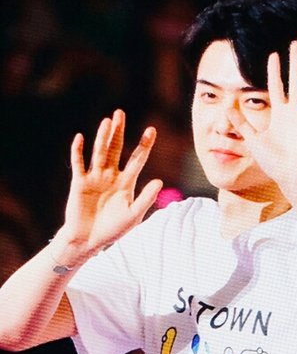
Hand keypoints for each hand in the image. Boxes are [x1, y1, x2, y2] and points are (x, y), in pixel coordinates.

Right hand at [59, 109, 162, 257]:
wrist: (89, 240)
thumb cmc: (113, 230)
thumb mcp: (133, 215)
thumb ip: (146, 198)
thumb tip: (160, 181)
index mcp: (126, 182)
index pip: (137, 159)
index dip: (144, 145)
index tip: (151, 130)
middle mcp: (111, 176)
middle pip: (116, 149)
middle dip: (118, 132)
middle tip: (120, 113)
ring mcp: (95, 178)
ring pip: (99, 153)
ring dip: (102, 137)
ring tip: (107, 121)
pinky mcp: (79, 183)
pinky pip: (78, 164)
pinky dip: (78, 151)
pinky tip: (80, 138)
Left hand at [229, 41, 296, 197]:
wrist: (289, 177)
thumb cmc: (273, 162)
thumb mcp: (253, 139)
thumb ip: (242, 123)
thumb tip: (226, 108)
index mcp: (279, 114)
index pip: (276, 86)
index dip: (275, 71)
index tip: (273, 55)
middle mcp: (293, 112)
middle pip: (295, 81)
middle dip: (295, 62)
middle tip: (295, 43)